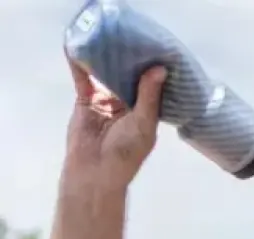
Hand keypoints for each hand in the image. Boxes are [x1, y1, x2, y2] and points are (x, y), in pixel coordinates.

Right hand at [64, 52, 166, 187]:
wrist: (95, 170)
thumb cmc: (126, 151)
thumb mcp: (143, 123)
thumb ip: (149, 96)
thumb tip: (160, 69)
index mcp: (147, 112)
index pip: (153, 86)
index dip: (155, 70)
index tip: (159, 51)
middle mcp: (128, 105)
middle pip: (130, 77)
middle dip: (132, 62)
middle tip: (134, 40)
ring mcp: (107, 102)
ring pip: (108, 76)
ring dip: (108, 60)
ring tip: (110, 39)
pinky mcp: (87, 101)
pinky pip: (85, 81)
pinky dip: (82, 67)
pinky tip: (81, 52)